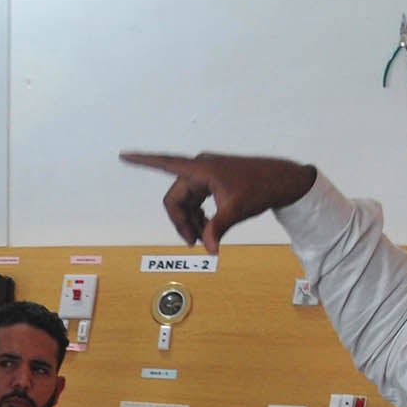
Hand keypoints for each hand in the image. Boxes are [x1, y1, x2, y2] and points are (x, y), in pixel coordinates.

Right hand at [119, 152, 318, 253]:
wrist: (282, 181)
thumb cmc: (260, 188)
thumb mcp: (236, 210)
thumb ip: (218, 229)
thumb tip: (209, 250)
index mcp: (201, 168)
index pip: (165, 162)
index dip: (143, 161)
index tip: (124, 155)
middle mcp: (200, 168)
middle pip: (176, 197)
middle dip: (181, 221)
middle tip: (194, 243)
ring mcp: (207, 174)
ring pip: (186, 201)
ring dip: (191, 221)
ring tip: (204, 238)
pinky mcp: (214, 181)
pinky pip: (196, 200)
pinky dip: (199, 215)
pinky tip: (208, 228)